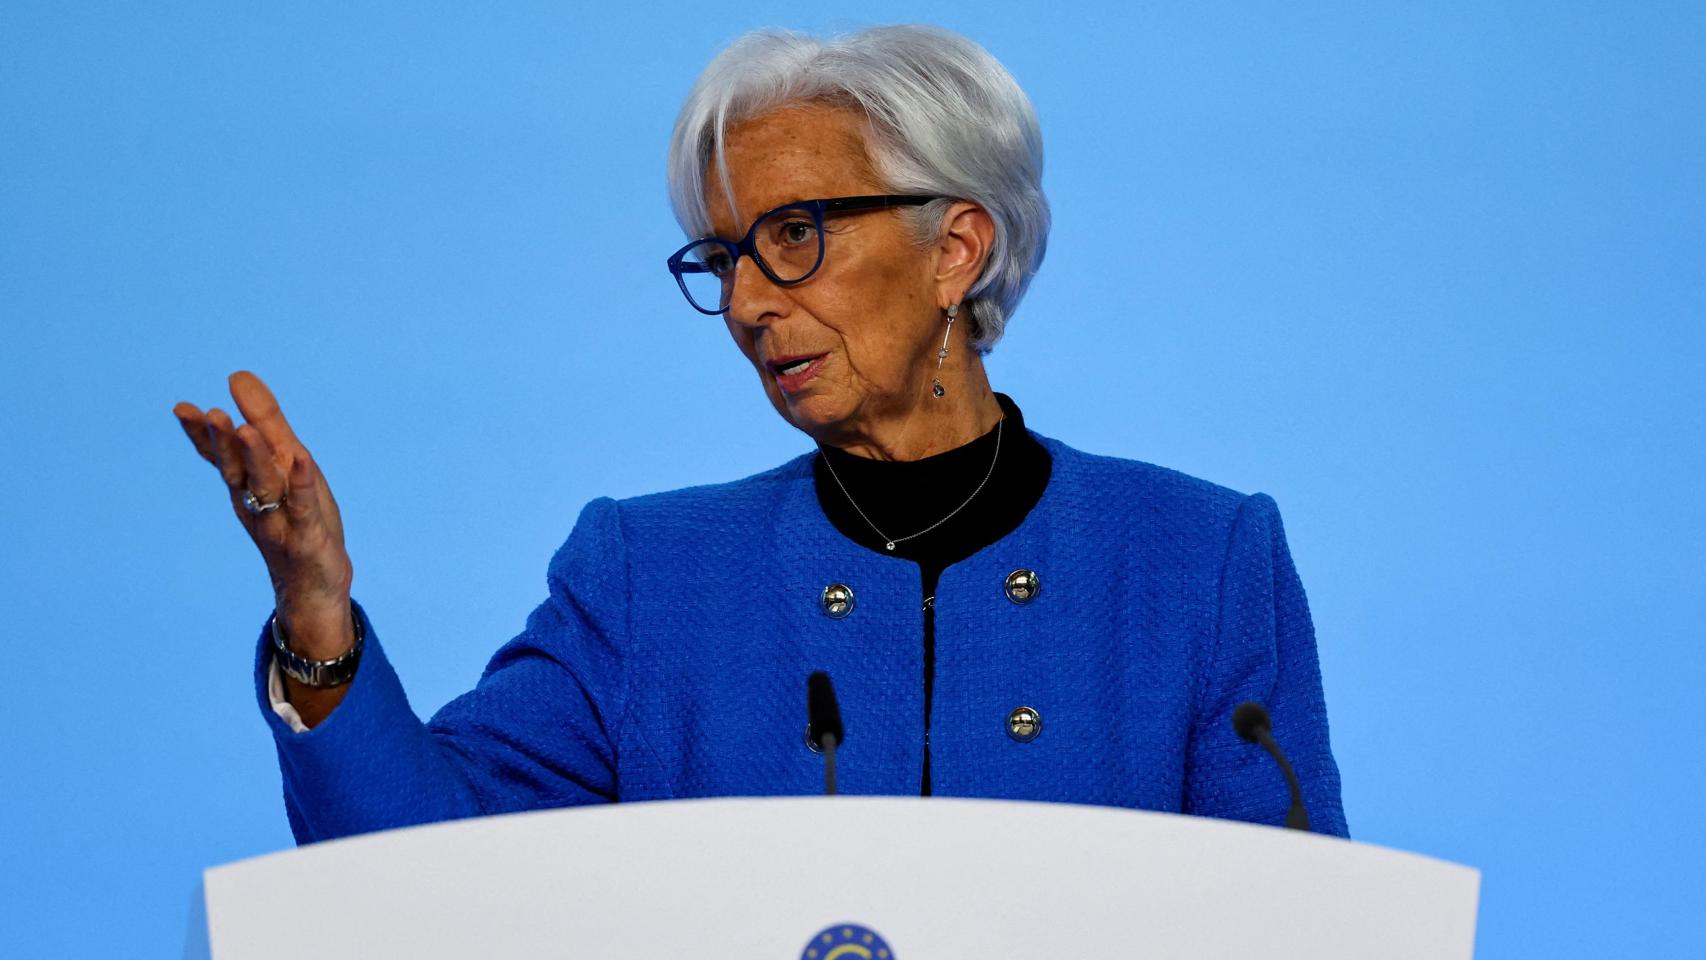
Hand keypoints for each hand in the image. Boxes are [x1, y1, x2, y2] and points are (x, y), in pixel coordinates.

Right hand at [174, 371, 354, 658]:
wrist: (313, 586)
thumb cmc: (298, 520)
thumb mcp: (287, 463)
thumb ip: (264, 422)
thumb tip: (237, 375)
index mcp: (248, 485)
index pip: (220, 457)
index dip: (202, 434)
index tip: (182, 408)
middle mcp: (256, 503)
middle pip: (236, 470)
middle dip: (222, 443)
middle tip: (211, 414)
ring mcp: (280, 521)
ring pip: (264, 487)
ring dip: (255, 459)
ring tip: (244, 430)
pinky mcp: (308, 537)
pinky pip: (303, 507)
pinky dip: (301, 484)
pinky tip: (301, 460)